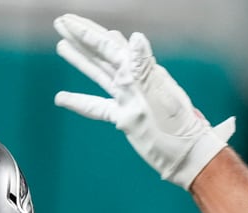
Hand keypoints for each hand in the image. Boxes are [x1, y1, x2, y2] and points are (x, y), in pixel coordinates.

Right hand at [53, 13, 235, 189]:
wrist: (186, 155)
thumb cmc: (177, 128)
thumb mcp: (159, 96)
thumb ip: (144, 67)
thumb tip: (136, 37)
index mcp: (140, 73)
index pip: (108, 46)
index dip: (86, 32)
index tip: (67, 20)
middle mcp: (132, 81)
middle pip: (101, 54)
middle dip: (81, 38)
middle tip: (61, 22)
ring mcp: (127, 99)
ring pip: (98, 74)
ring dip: (81, 60)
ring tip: (62, 45)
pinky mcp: (124, 117)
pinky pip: (97, 106)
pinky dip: (80, 101)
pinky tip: (62, 98)